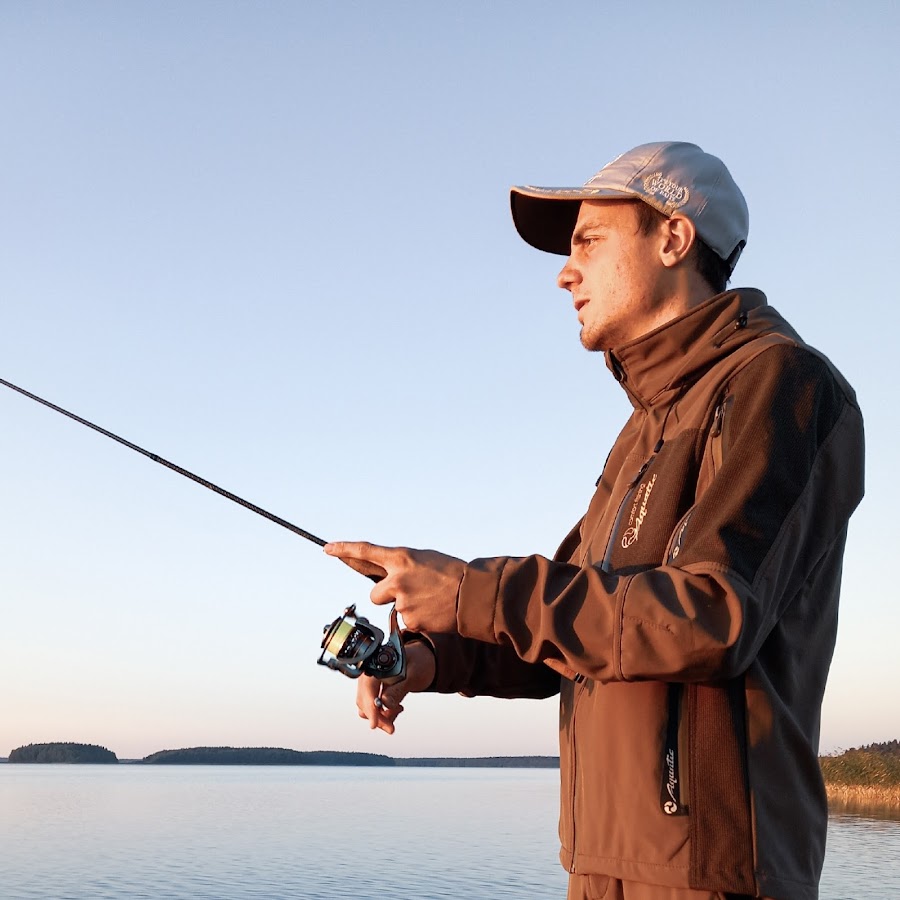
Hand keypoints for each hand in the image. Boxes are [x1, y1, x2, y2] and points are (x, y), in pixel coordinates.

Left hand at [324, 541, 464, 633]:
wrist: (472, 595)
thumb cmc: (451, 573)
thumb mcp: (424, 559)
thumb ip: (402, 566)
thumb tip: (387, 574)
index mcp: (402, 558)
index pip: (365, 551)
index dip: (344, 550)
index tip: (328, 548)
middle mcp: (397, 579)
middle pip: (374, 593)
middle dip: (387, 595)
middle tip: (409, 592)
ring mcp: (403, 601)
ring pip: (393, 608)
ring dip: (406, 605)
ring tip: (429, 599)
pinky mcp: (411, 619)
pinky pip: (407, 621)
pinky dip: (418, 617)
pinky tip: (433, 611)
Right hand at [356, 640, 435, 734]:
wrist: (422, 659)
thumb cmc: (419, 662)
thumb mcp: (413, 675)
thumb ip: (399, 689)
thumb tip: (385, 704)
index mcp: (377, 664)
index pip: (368, 689)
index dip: (370, 708)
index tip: (374, 724)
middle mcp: (369, 673)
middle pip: (364, 700)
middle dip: (377, 716)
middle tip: (391, 728)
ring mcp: (370, 682)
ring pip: (366, 706)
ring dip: (379, 716)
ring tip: (398, 711)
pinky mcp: (374, 690)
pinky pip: (372, 706)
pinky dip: (381, 713)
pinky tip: (396, 709)